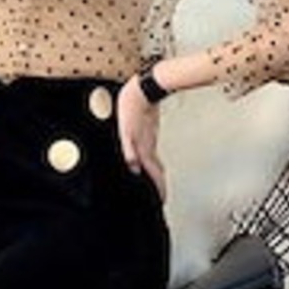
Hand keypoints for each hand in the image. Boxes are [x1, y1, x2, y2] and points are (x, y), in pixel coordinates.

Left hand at [117, 75, 166, 201]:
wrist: (144, 88)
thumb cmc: (133, 106)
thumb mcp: (126, 130)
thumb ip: (129, 150)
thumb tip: (133, 168)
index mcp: (143, 147)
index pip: (152, 174)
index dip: (157, 188)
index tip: (162, 199)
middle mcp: (148, 145)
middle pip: (156, 170)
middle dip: (159, 185)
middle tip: (162, 196)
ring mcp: (150, 139)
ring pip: (155, 160)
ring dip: (156, 174)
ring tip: (158, 182)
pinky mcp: (148, 131)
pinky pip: (151, 150)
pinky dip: (152, 160)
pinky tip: (148, 159)